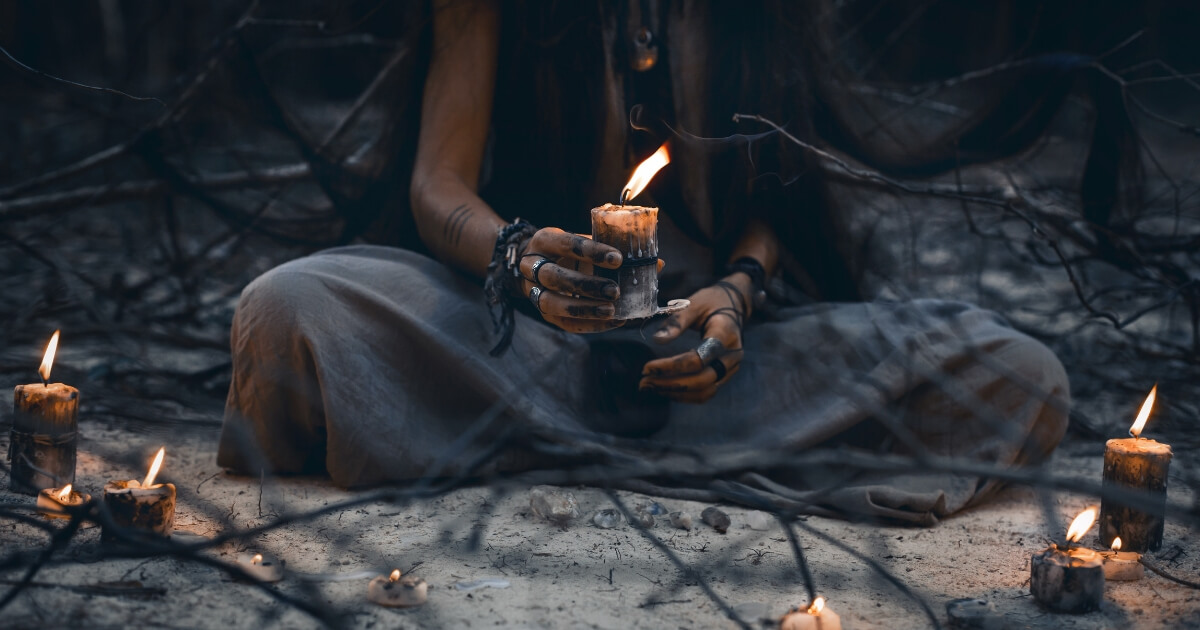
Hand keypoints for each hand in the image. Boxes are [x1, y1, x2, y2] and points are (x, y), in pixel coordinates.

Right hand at [517, 228, 624, 332]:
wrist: (538, 264)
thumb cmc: (569, 251)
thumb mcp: (583, 241)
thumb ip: (609, 249)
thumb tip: (653, 263)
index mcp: (544, 240)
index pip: (566, 244)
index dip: (592, 252)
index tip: (618, 259)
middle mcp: (531, 266)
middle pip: (553, 277)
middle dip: (585, 286)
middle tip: (614, 290)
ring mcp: (533, 291)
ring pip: (552, 303)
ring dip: (583, 309)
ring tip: (611, 311)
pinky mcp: (543, 312)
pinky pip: (563, 322)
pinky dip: (588, 324)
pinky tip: (610, 322)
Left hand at [639, 276, 749, 402]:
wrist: (734, 305)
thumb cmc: (711, 302)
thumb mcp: (693, 303)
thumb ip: (676, 322)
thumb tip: (657, 340)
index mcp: (725, 334)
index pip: (700, 358)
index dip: (672, 366)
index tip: (647, 367)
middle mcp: (732, 355)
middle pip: (703, 379)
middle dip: (670, 384)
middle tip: (644, 382)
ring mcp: (731, 368)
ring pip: (705, 391)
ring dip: (676, 393)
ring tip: (651, 387)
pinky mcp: (725, 375)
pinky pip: (706, 392)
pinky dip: (685, 395)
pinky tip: (665, 389)